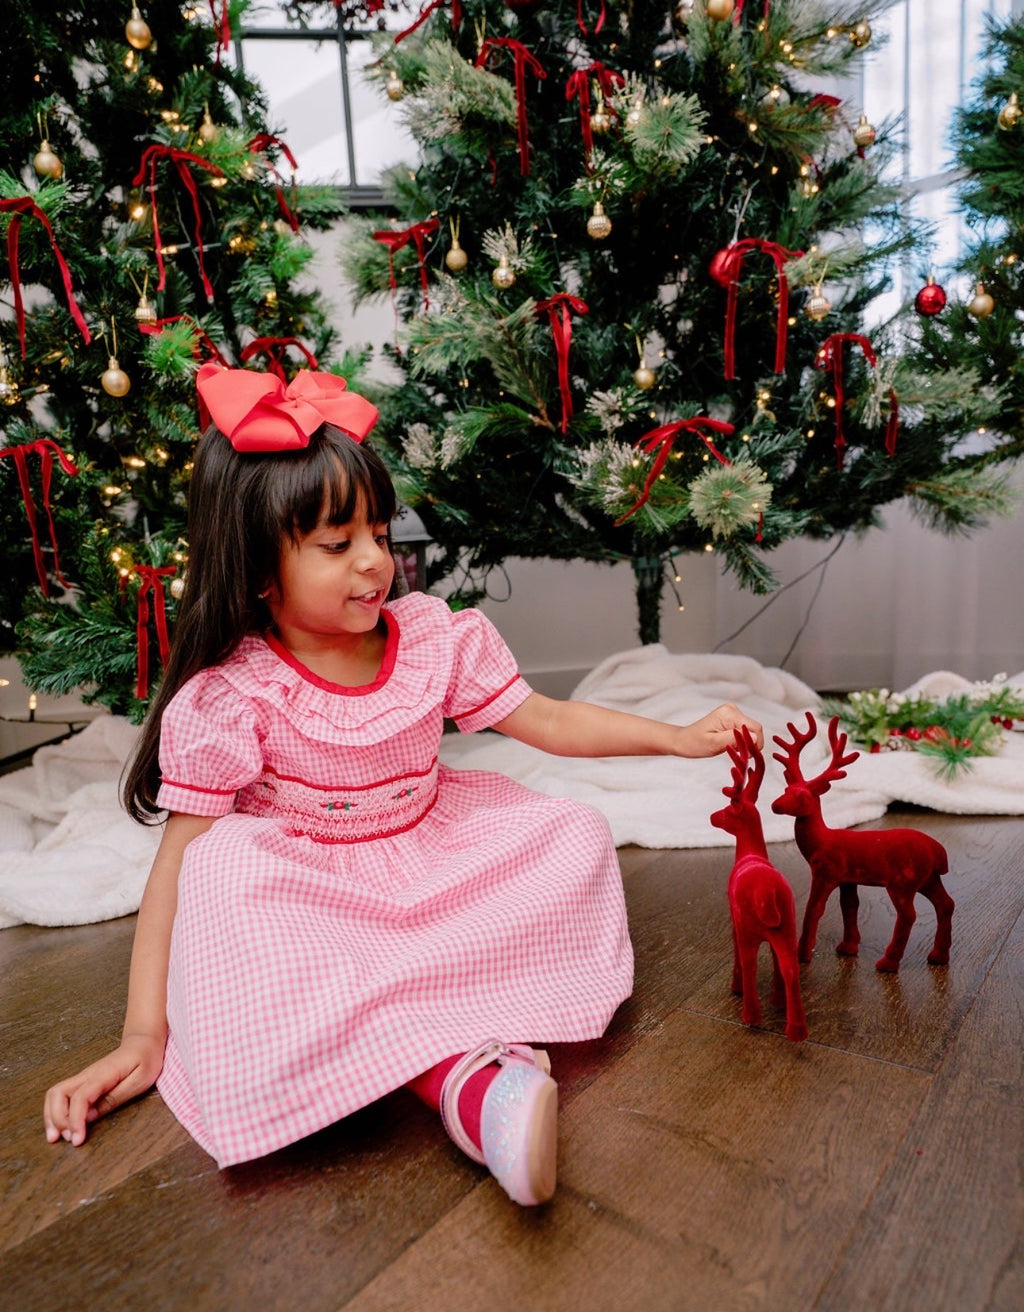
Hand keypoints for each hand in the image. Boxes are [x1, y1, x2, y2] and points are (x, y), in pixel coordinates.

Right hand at [43, 1033, 165, 1146]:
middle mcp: (87, 1075)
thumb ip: (114, 1098)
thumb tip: (90, 1117)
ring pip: (55, 1094)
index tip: (77, 1140)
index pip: (80, 1097)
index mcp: (103, 1074)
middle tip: (68, 1139)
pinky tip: (62, 1127)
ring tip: (57, 1137)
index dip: (75, 1120)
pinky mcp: (83, 1082)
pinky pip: (62, 1096)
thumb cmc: (145, 1061)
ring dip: (52, 1116)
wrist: (143, 1043)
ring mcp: (83, 1077)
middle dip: (57, 1119)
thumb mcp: (139, 1081)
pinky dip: (57, 1112)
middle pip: (58, 1093)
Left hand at [677, 703, 763, 757]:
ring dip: (745, 743)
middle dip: (749, 743)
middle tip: (737, 754)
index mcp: (729, 713)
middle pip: (754, 729)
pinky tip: (730, 745)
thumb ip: (735, 739)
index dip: (755, 743)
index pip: (755, 728)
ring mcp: (732, 713)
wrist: (683, 740)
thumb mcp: (714, 744)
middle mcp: (732, 709)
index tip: (746, 755)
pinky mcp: (731, 718)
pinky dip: (741, 740)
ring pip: (750, 731)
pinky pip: (744, 730)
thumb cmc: (694, 743)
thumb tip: (754, 737)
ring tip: (731, 749)